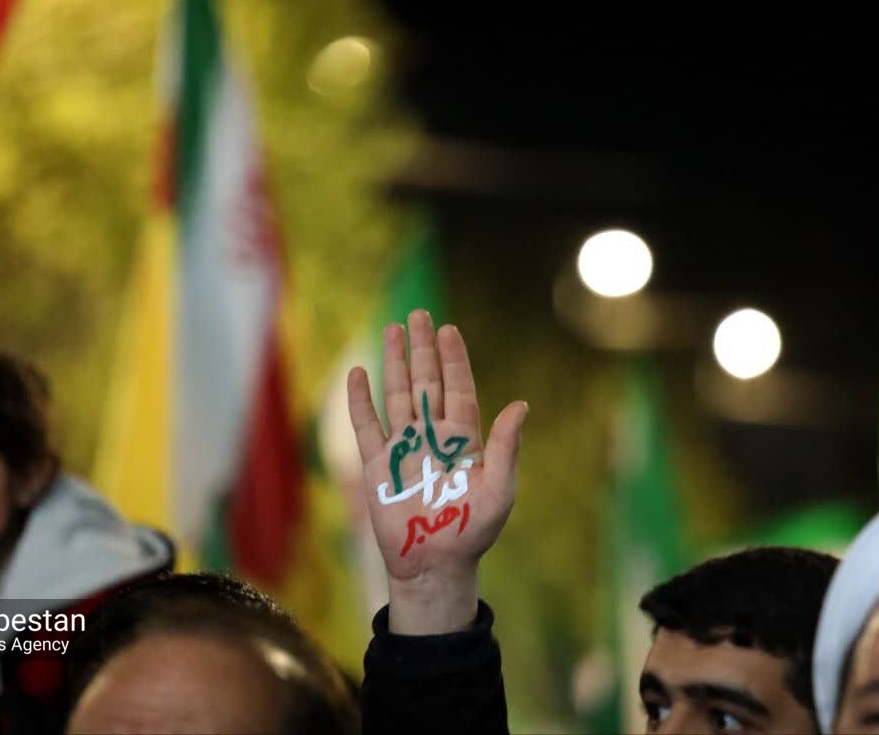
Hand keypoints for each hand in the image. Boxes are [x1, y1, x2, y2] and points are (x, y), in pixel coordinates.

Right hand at [347, 309, 527, 634]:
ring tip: (393, 329)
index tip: (449, 329)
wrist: (435, 564)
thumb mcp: (499, 490)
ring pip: (398, 394)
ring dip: (396, 362)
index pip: (458, 388)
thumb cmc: (472, 531)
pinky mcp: (377, 464)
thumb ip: (505, 447)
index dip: (454, 359)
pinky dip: (360, 400)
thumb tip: (519, 406)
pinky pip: (366, 425)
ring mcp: (404, 447)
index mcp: (464, 440)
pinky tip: (359, 373)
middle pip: (427, 382)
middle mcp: (433, 436)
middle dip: (423, 348)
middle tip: (419, 314)